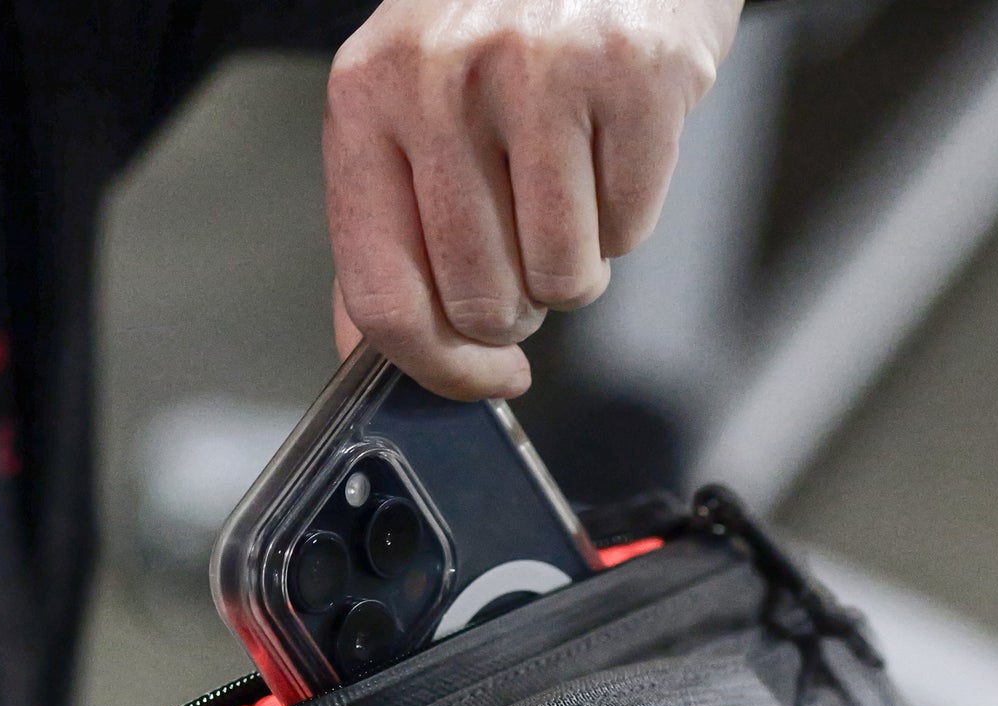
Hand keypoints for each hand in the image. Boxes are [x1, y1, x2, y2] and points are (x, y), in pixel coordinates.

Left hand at [325, 0, 742, 397]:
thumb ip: (384, 228)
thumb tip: (371, 357)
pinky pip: (629, 230)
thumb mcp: (408, 104)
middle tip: (527, 247)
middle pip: (480, 303)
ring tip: (568, 192)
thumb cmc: (501, 23)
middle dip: (517, 307)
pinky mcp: (632, 73)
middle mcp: (441, 79)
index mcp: (365, 98)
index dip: (439, 369)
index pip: (385, 297)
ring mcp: (539, 71)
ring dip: (575, 267)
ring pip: (561, 281)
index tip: (483, 378)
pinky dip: (626, 215)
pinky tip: (608, 150)